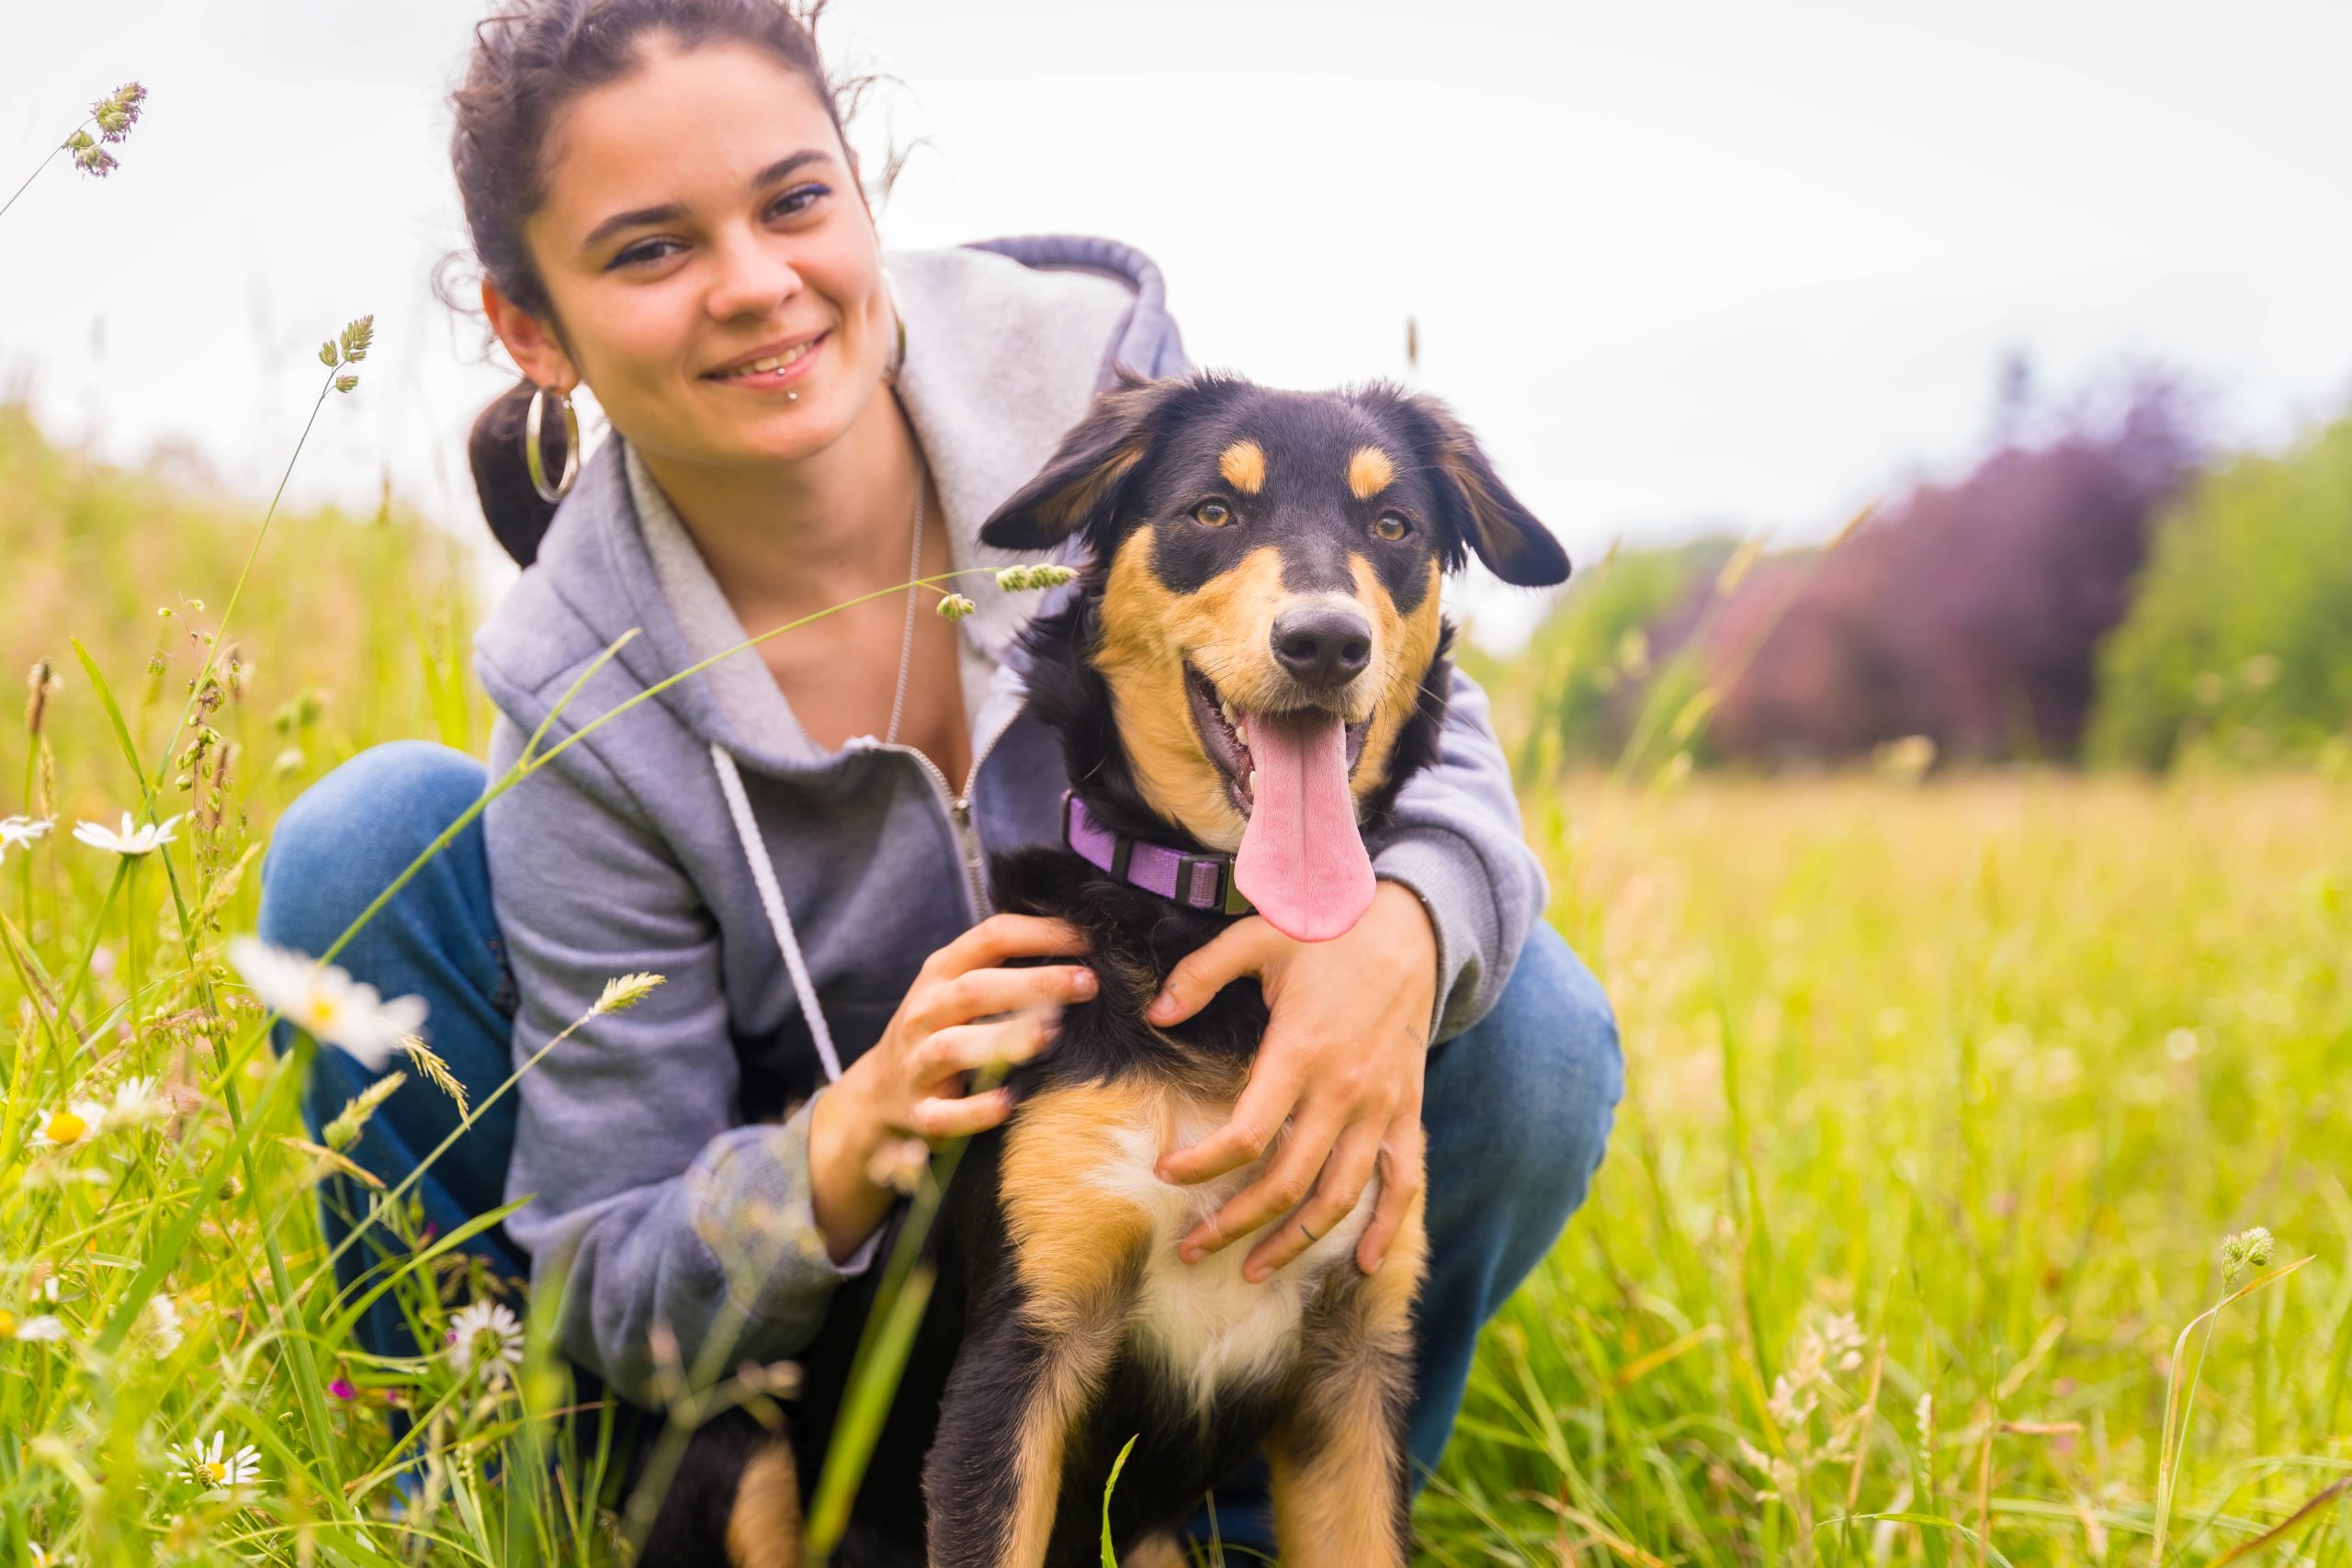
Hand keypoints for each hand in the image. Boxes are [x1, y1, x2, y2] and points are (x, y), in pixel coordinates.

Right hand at [808, 913, 1095, 1261]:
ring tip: (1050, 1035)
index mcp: (942, 972)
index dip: (1041, 934)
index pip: (990, 937)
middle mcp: (927, 1012)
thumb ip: (1006, 964)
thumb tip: (1083, 943)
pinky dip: (977, 1109)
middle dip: (1034, 983)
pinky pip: (946, 1114)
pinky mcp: (921, 1112)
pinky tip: (1009, 1101)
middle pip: (976, 989)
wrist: (879, 1093)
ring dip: (1003, 1038)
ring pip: (954, 1046)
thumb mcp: (960, 986)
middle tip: (1087, 983)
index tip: (1088, 940)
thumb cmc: (941, 1028)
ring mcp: (919, 1063)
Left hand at [1146, 881, 1435, 1279]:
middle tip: (1192, 1248)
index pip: (1246, 1136)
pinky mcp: (1408, 1110)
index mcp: (1299, 1053)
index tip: (1166, 1174)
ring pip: (1339, 1197)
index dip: (1201, 1166)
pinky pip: (1404, 1182)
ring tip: (1254, 1270)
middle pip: (1286, 1183)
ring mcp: (1381, 1106)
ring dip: (1296, 1242)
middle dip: (1234, 1225)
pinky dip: (1388, 1228)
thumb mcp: (1258, 936)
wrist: (1413, 924)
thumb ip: (1202, 974)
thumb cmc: (1329, 929)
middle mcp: (1343, 1091)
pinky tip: (1362, 1264)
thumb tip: (1157, 1014)